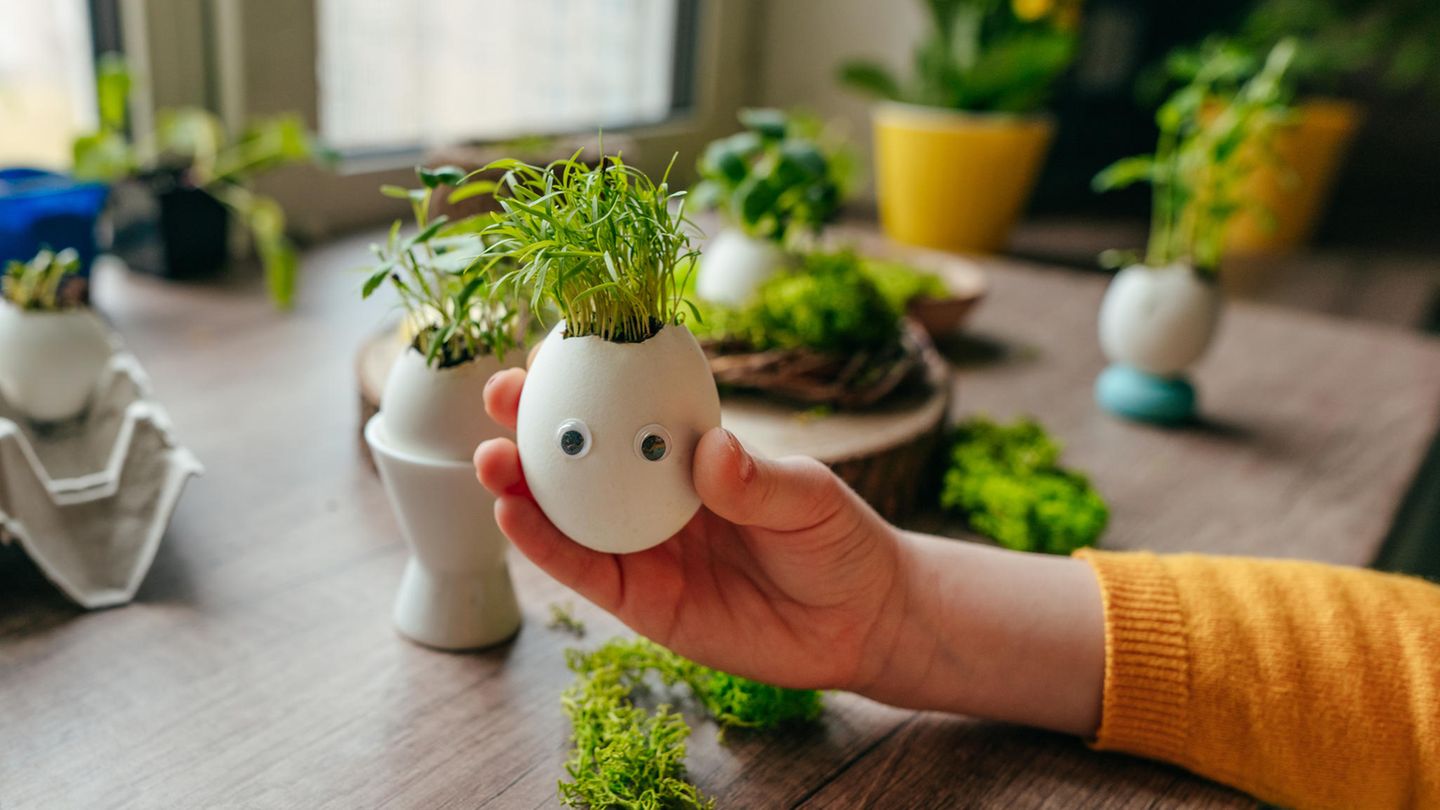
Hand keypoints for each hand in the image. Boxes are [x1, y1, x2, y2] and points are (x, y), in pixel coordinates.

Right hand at [473, 366, 909, 692]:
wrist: (862, 624)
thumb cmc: (838, 541)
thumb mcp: (808, 497)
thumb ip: (758, 479)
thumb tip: (712, 449)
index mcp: (690, 453)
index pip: (630, 409)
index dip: (587, 380)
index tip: (549, 348)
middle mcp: (654, 496)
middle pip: (582, 458)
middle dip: (533, 425)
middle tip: (500, 396)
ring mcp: (642, 548)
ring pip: (566, 514)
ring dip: (522, 487)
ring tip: (492, 459)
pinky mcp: (639, 601)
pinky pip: (583, 570)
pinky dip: (545, 545)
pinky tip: (514, 517)